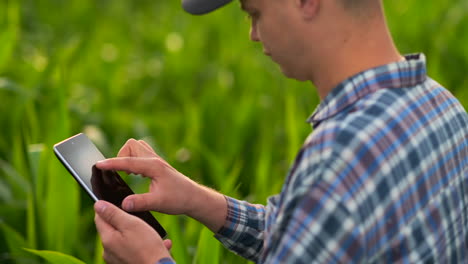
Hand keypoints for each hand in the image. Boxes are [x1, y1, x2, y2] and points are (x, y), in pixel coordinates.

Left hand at [94, 200, 171, 263]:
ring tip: (152, 233)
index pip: (99, 217)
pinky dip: (143, 245)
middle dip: (126, 221)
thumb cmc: (147, 247)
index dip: (109, 207)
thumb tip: (98, 204)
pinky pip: (133, 250)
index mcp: (107, 239)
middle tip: (140, 219)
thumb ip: (113, 214)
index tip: (122, 204)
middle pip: (112, 228)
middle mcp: (108, 251)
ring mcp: (117, 259)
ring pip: (125, 239)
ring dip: (137, 234)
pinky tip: (157, 244)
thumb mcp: (131, 224)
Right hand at [96, 139, 227, 231]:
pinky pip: (141, 154)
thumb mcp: (159, 203)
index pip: (128, 161)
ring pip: (137, 147)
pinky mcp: (157, 165)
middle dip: (121, 157)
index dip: (112, 163)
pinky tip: (135, 174)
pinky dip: (134, 160)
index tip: (98, 165)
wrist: (194, 197)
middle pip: (132, 146)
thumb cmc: (179, 199)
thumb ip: (140, 202)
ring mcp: (157, 160)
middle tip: (120, 173)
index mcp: (154, 167)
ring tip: (127, 173)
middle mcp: (155, 159)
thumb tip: (123, 204)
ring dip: (128, 157)